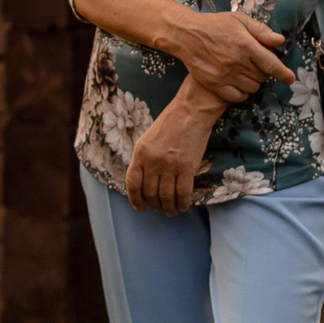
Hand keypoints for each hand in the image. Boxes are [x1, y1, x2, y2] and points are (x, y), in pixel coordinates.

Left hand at [126, 83, 221, 215]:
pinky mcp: (187, 168)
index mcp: (140, 153)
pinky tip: (183, 206)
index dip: (135, 200)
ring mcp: (169, 165)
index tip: (141, 208)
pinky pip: (183, 194)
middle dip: (155, 205)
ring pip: (166, 197)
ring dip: (168, 208)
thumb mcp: (147, 140)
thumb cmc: (169, 124)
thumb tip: (143, 183)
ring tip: (172, 211)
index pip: (132, 184)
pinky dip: (183, 203)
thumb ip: (143, 160)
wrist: (190, 111)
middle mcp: (152, 161)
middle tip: (160, 209)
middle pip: (150, 193)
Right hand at [164, 10, 295, 103]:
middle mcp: (237, 62)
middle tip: (255, 63)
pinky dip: (242, 92)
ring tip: (245, 71)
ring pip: (252, 88)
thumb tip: (279, 40)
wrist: (186, 34)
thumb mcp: (239, 20)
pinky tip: (238, 82)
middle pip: (263, 77)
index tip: (290, 78)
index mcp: (245, 45)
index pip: (272, 65)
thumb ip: (260, 31)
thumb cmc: (214, 25)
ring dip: (253, 82)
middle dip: (264, 71)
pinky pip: (238, 97)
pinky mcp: (215, 84)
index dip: (284, 74)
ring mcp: (225, 75)